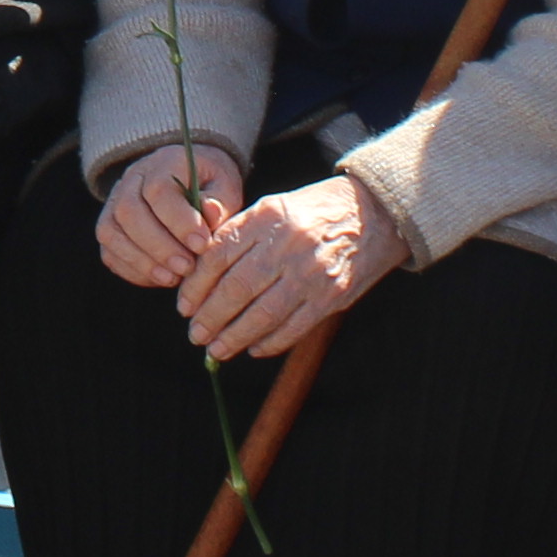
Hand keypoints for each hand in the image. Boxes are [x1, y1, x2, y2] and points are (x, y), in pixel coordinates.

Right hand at [97, 146, 238, 290]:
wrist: (192, 183)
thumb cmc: (211, 188)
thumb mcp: (225, 188)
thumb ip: (220, 202)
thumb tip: (211, 212)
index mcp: (165, 161)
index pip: (159, 189)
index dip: (179, 220)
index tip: (202, 244)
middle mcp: (132, 178)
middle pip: (129, 210)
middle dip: (159, 245)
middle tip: (187, 267)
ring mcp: (114, 202)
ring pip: (111, 232)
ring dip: (142, 261)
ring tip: (173, 277)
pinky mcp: (110, 227)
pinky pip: (109, 251)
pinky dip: (132, 269)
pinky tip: (160, 277)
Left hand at [175, 171, 395, 361]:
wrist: (372, 213)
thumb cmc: (311, 212)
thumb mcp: (271, 208)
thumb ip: (238, 236)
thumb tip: (199, 276)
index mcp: (266, 217)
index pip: (218, 257)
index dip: (196, 286)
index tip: (184, 306)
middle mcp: (288, 244)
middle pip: (237, 289)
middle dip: (210, 317)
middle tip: (195, 334)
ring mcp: (312, 272)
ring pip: (263, 315)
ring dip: (234, 337)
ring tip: (216, 349)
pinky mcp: (332, 296)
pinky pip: (293, 328)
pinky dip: (270, 342)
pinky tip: (253, 348)